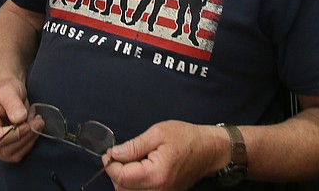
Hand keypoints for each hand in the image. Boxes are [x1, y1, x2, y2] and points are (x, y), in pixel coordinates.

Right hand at [0, 80, 35, 162]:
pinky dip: (28, 144)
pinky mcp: (1, 150)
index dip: (14, 134)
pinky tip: (32, 130)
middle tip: (38, 121)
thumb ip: (13, 103)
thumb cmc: (6, 90)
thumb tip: (19, 118)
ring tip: (37, 123)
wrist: (8, 94)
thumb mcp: (9, 90)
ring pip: (12, 154)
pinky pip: (16, 154)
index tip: (29, 123)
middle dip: (25, 136)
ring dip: (29, 140)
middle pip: (4, 148)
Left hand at [105, 121, 226, 190]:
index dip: (111, 165)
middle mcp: (159, 190)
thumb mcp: (158, 133)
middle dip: (115, 173)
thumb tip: (114, 154)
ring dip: (123, 180)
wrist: (209, 150)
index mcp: (156, 174)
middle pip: (123, 189)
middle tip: (117, 155)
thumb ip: (134, 146)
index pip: (122, 177)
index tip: (109, 153)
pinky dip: (134, 184)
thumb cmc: (186, 138)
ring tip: (129, 161)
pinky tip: (137, 170)